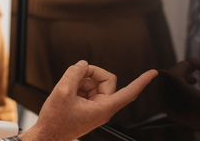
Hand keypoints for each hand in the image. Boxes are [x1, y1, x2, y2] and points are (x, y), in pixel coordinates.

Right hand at [19, 60, 157, 140]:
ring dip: (81, 81)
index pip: (130, 93)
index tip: (153, 73)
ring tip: (67, 89)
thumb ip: (74, 73)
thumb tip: (82, 64)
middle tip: (76, 73)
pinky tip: (67, 92)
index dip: (142, 81)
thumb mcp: (62, 92)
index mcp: (104, 108)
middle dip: (91, 74)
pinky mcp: (87, 107)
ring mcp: (95, 107)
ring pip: (95, 83)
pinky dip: (77, 86)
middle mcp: (102, 108)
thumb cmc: (55, 122)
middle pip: (106, 80)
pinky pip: (86, 89)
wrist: (46, 136)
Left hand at [158, 57, 199, 140]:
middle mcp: (183, 110)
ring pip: (165, 84)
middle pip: (170, 79)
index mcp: (198, 103)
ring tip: (194, 79)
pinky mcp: (170, 114)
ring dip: (177, 76)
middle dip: (180, 69)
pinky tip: (188, 85)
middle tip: (194, 68)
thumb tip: (190, 59)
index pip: (177, 83)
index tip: (186, 61)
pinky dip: (173, 84)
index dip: (177, 69)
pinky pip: (164, 91)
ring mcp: (174, 113)